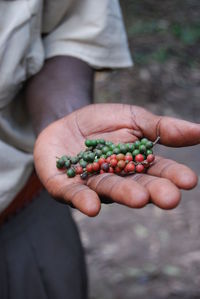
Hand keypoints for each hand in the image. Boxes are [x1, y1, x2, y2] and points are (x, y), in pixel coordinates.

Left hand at [34, 104, 199, 215]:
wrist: (66, 119)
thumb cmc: (103, 122)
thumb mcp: (134, 118)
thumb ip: (161, 128)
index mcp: (136, 165)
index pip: (157, 171)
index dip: (172, 176)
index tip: (188, 181)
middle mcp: (117, 179)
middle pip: (136, 185)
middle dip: (152, 191)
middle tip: (169, 198)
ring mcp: (91, 184)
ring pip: (108, 190)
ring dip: (124, 195)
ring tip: (139, 198)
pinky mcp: (65, 186)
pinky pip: (74, 195)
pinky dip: (84, 200)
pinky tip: (93, 206)